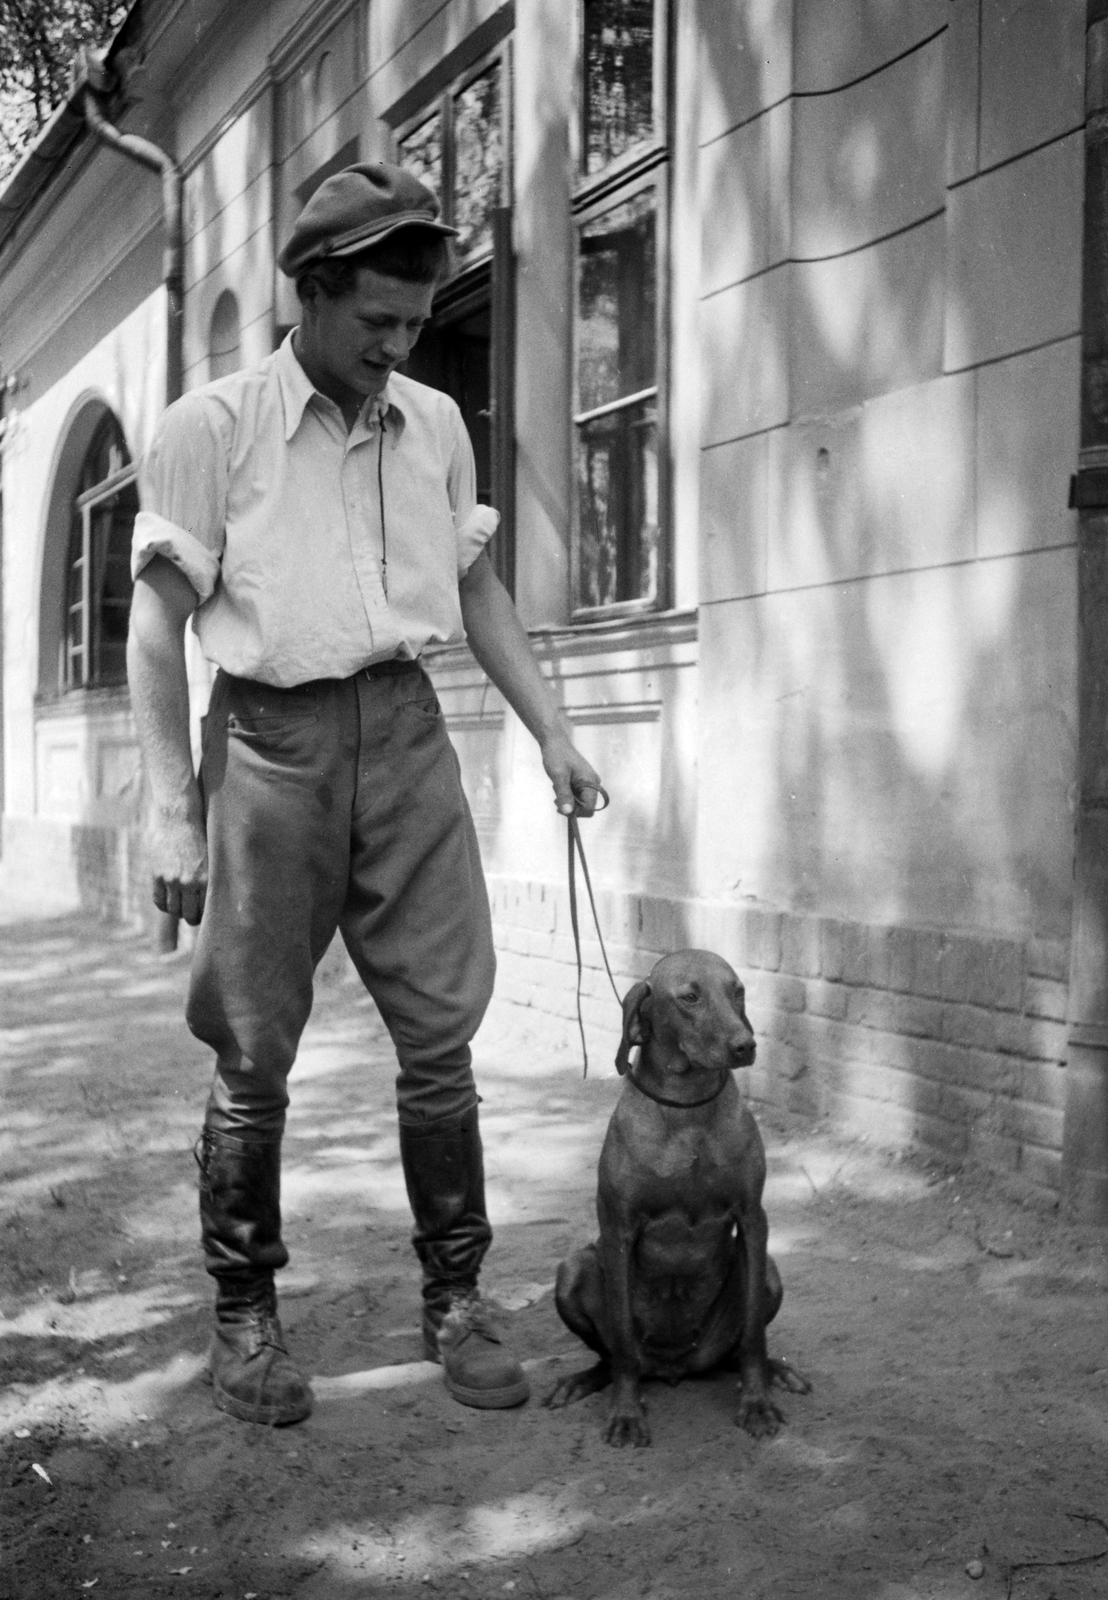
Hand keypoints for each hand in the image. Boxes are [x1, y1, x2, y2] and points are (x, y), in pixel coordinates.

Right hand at [151, 809, 207, 924]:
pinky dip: (163, 904)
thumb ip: (209, 880)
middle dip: (191, 918)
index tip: (203, 915)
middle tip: (191, 916)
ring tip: (180, 907)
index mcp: (207, 879)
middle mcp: (190, 882)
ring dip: (176, 911)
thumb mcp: (210, 859)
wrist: (178, 818)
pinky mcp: (157, 875)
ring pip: (173, 910)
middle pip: (189, 915)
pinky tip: (168, 900)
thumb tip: (211, 903)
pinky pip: (159, 901)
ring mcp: (172, 880)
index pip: (205, 911)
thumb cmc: (199, 838)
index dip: (203, 916)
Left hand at [540, 728, 605, 817]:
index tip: (559, 806)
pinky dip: (566, 795)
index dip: (576, 812)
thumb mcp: (558, 776)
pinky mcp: (582, 782)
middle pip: (585, 807)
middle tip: (556, 796)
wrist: (554, 742)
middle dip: (570, 806)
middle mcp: (593, 784)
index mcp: (592, 782)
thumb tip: (568, 812)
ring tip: (557, 786)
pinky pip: (576, 796)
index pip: (589, 809)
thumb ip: (564, 795)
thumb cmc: (556, 756)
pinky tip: (559, 785)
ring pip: (579, 803)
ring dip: (567, 800)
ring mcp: (588, 783)